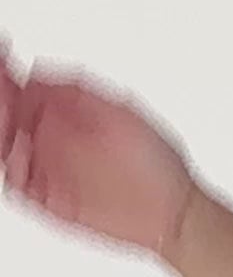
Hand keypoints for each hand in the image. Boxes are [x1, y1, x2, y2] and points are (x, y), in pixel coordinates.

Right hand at [0, 44, 197, 258]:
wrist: (172, 212)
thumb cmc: (156, 162)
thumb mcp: (121, 112)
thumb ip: (77, 92)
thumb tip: (36, 75)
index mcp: (64, 113)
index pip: (21, 88)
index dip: (6, 77)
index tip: (1, 65)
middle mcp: (51, 139)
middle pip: (6, 118)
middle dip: (0, 105)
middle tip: (3, 97)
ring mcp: (47, 169)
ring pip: (5, 151)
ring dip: (0, 136)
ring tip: (6, 124)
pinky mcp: (48, 200)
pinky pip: (17, 185)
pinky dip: (11, 172)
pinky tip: (16, 159)